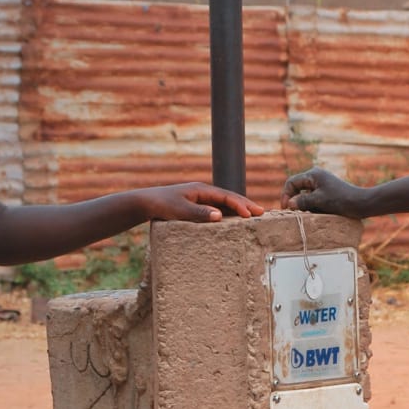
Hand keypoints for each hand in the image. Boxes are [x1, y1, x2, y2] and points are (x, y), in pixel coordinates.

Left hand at [143, 183, 263, 222]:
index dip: (240, 204)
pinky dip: (230, 212)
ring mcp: (202, 198)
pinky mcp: (198, 205)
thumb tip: (220, 215)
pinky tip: (236, 218)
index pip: (226, 196)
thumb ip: (199, 213)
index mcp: (201, 190)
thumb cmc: (161, 205)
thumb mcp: (179, 210)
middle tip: (262, 212)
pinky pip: (218, 207)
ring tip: (254, 215)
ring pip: (225, 202)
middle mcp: (204, 192)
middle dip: (246, 204)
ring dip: (240, 208)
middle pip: (229, 197)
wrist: (146, 203)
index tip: (250, 214)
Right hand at [280, 168, 368, 217]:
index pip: (292, 182)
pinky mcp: (327, 192)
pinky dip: (311, 206)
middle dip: (294, 200)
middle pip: (297, 187)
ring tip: (305, 214)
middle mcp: (316, 176)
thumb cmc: (341, 200)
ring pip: (305, 194)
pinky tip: (315, 214)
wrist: (361, 203)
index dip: (286, 194)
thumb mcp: (319, 201)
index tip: (286, 208)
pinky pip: (313, 198)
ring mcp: (322, 184)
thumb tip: (289, 203)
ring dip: (303, 205)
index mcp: (313, 174)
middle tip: (293, 213)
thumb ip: (303, 201)